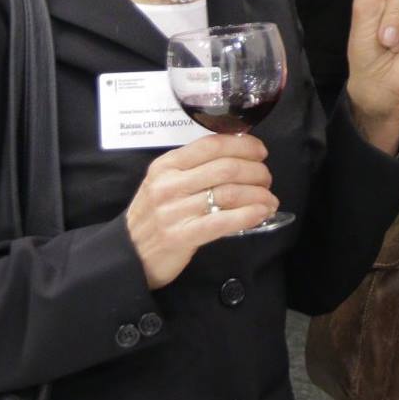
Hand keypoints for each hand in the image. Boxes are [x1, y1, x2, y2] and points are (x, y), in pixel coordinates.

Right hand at [125, 133, 276, 288]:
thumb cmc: (154, 215)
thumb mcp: (164, 182)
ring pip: (229, 193)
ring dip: (258, 195)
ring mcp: (173, 211)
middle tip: (267, 179)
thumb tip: (239, 155)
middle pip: (226, 168)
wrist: (129, 254)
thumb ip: (194, 167)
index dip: (243, 145)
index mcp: (166, 165)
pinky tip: (262, 213)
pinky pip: (223, 221)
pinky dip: (248, 215)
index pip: (211, 145)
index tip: (260, 152)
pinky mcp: (181, 236)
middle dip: (256, 171)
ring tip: (269, 200)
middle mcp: (168, 185)